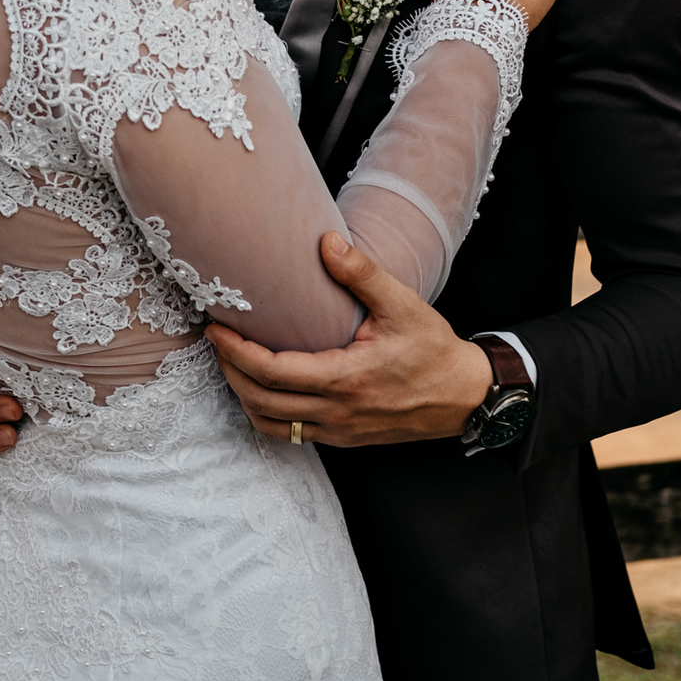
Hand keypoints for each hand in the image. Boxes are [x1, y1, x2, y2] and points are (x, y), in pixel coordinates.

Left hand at [206, 233, 492, 444]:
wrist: (464, 396)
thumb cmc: (433, 350)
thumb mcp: (402, 305)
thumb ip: (362, 273)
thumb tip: (327, 241)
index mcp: (346, 379)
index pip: (274, 371)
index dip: (238, 352)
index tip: (217, 330)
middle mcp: (337, 411)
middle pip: (261, 400)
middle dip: (231, 371)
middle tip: (216, 342)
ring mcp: (339, 431)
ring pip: (273, 424)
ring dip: (245, 396)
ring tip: (233, 364)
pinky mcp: (343, 439)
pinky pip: (292, 435)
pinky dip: (267, 414)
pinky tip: (262, 389)